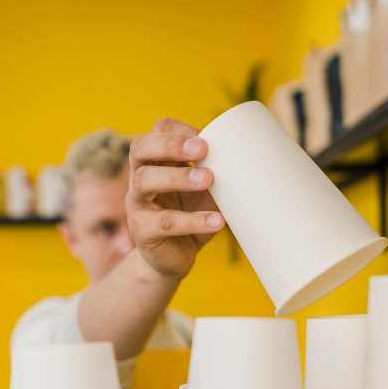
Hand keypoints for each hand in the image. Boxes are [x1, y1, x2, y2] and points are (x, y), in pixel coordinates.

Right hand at [126, 118, 224, 280]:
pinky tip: (217, 220)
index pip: (156, 131)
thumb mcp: (205, 191)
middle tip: (202, 149)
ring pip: (145, 181)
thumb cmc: (190, 216)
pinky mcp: (142, 231)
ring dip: (178, 177)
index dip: (179, 130)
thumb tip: (250, 158)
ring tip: (208, 179)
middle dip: (170, 144)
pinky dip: (193, 220)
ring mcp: (137, 204)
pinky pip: (164, 222)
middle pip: (140, 148)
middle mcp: (139, 178)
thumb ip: (216, 173)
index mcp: (156, 162)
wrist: (173, 258)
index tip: (207, 138)